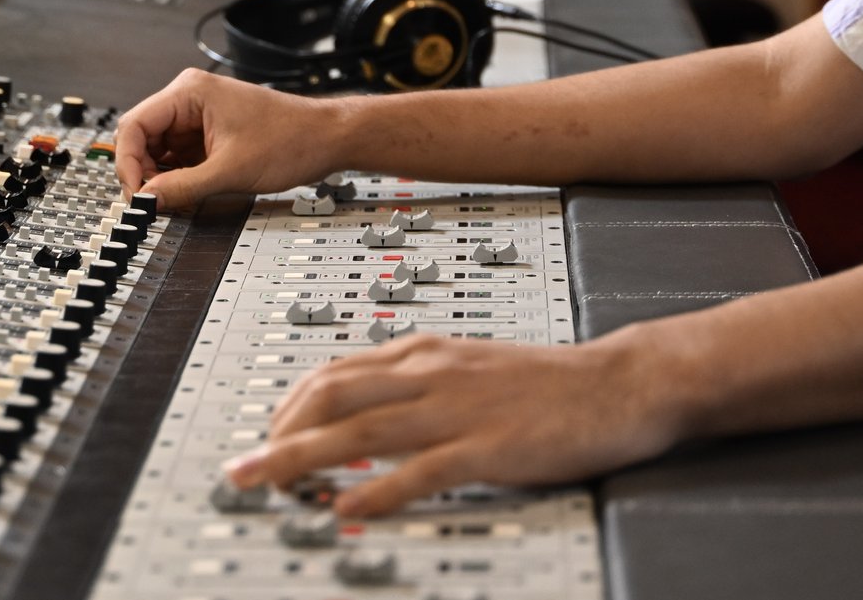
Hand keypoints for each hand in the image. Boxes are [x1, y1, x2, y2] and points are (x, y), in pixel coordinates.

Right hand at [113, 69, 350, 209]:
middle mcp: (190, 99)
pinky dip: (177, 177)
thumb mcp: (230, 172)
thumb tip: (148, 201)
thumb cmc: (292, 139)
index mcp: (190, 92)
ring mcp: (199, 117)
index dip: (126, 164)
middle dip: (143, 173)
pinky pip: (178, 157)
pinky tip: (185, 193)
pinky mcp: (209, 135)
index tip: (136, 194)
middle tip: (151, 204)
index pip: (133, 125)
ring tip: (172, 200)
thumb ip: (182, 187)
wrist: (327, 139)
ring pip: (158, 150)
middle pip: (142, 138)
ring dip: (160, 177)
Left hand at [224, 331, 684, 516]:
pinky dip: (375, 490)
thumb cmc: (551, 382)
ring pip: (359, 430)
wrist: (619, 383)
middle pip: (330, 396)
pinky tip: (348, 510)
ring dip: (302, 459)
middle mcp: (431, 373)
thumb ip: (420, 383)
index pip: (334, 372)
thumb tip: (366, 410)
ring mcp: (458, 409)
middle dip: (276, 433)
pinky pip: (419, 470)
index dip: (288, 407)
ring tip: (265, 485)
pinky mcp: (488, 447)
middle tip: (243, 470)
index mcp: (426, 352)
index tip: (265, 438)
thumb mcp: (471, 365)